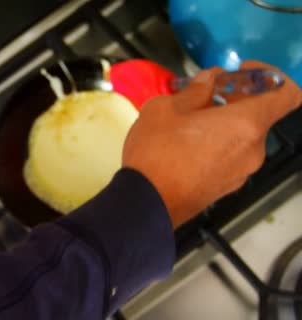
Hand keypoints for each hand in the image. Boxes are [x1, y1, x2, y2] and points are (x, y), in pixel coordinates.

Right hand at [122, 61, 301, 227]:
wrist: (145, 203)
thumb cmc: (156, 155)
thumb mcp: (165, 108)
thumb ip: (193, 91)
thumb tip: (206, 83)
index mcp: (245, 124)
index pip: (286, 94)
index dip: (270, 76)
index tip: (243, 73)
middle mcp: (252, 149)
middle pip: (258, 115)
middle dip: (233, 99)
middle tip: (202, 95)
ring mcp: (240, 171)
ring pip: (241, 137)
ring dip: (221, 123)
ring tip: (186, 122)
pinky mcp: (225, 186)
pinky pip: (229, 156)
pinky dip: (215, 143)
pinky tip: (184, 144)